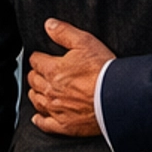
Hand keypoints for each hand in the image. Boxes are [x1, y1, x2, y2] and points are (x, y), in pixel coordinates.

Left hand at [28, 21, 115, 137]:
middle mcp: (50, 91)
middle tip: (40, 72)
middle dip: (36, 75)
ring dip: (36, 94)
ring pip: (36, 101)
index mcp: (53, 70)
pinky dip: (39, 120)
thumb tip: (49, 25)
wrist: (117, 98)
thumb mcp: (85, 42)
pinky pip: (45, 124)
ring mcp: (56, 110)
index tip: (41, 57)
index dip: (38, 57)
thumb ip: (64, 33)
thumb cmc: (103, 70)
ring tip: (39, 90)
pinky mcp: (65, 125)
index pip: (36, 61)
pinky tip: (38, 117)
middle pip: (34, 81)